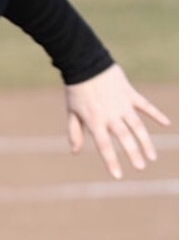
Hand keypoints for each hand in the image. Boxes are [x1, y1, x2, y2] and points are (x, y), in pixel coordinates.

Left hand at [64, 64, 170, 178]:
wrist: (85, 63)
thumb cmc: (76, 90)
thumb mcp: (71, 112)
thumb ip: (75, 132)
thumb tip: (75, 152)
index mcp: (95, 121)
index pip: (104, 146)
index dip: (111, 161)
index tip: (118, 176)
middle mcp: (110, 115)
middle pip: (124, 137)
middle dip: (133, 153)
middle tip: (141, 168)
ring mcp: (122, 104)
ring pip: (137, 125)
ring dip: (145, 141)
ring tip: (152, 157)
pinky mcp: (130, 93)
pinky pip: (145, 105)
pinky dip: (156, 114)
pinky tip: (166, 124)